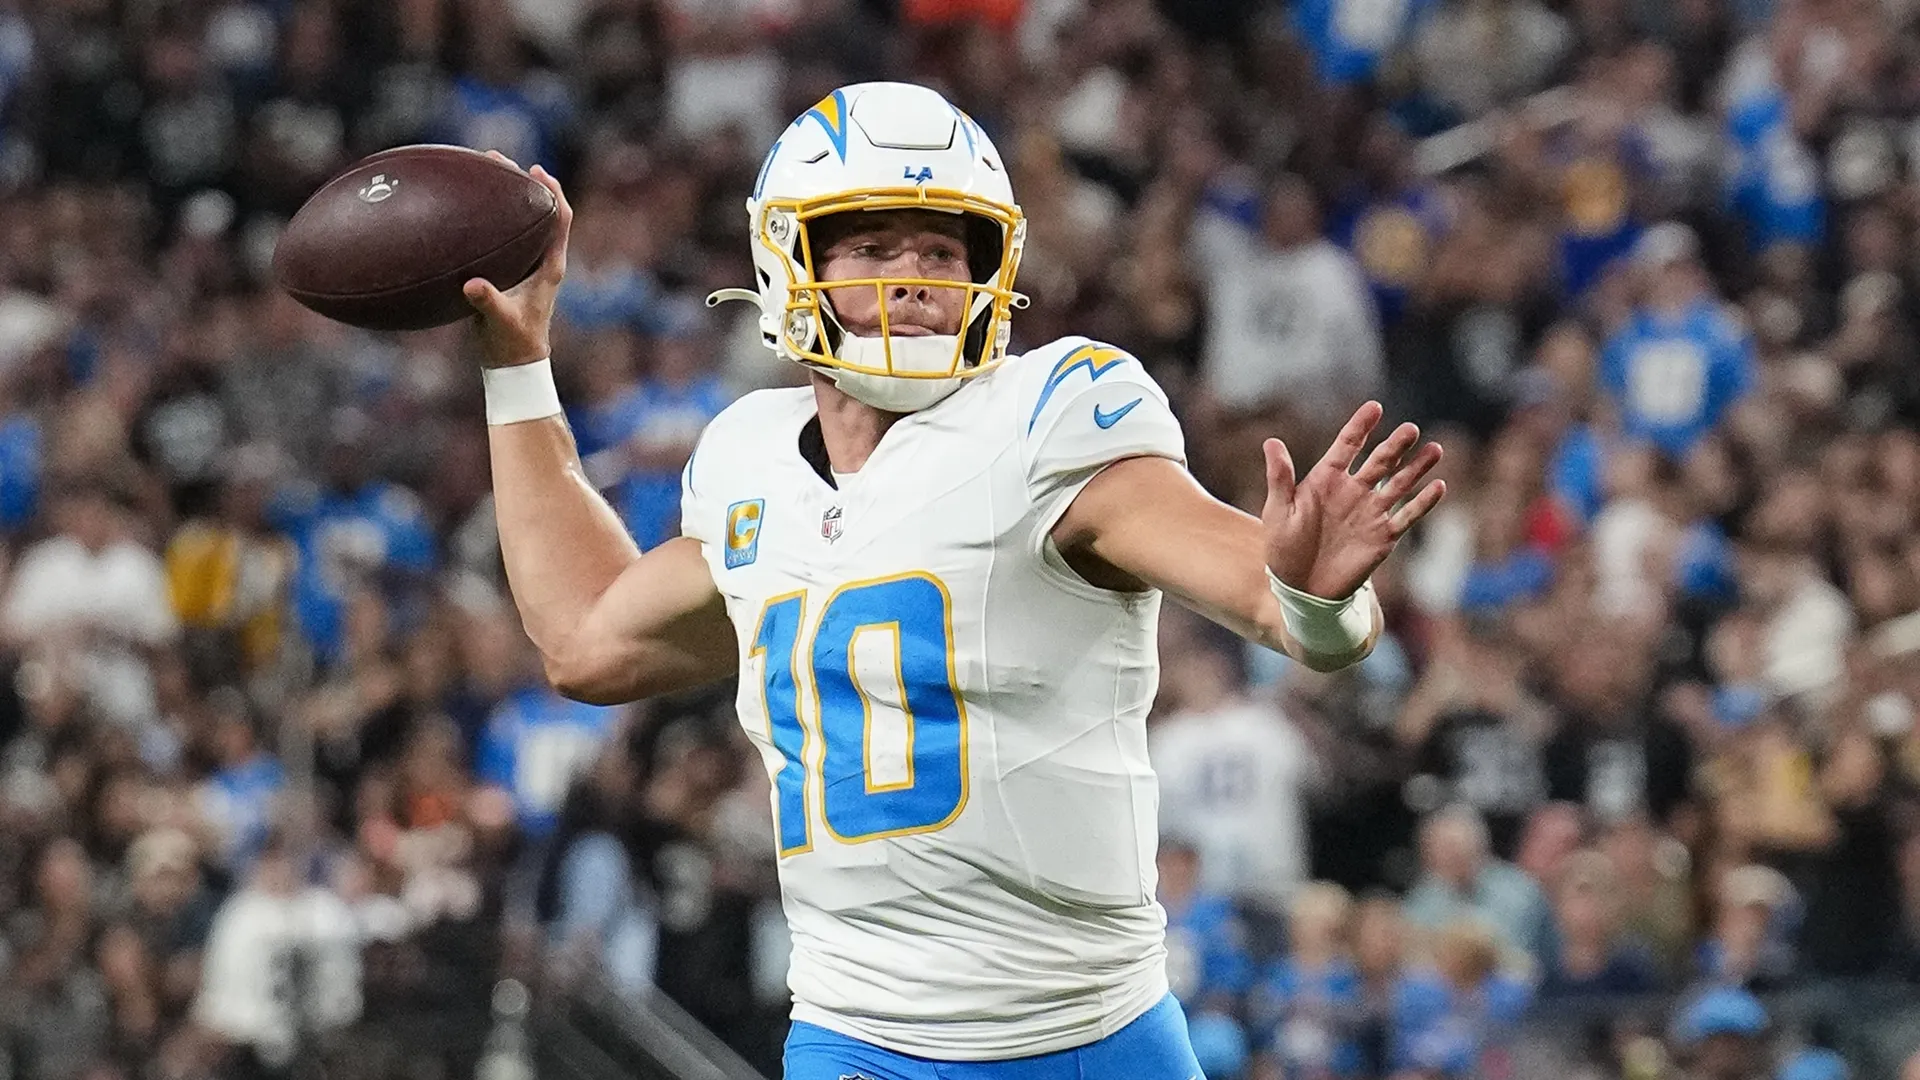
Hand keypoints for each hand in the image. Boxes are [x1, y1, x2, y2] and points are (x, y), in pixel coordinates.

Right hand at [464, 153, 572, 367]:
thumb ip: (489, 303)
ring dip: (505, 197)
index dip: (552, 193)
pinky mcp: (510, 271)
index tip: (536, 171)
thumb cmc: (513, 343)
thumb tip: (473, 286)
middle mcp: (542, 260)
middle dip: (522, 183)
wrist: (514, 362)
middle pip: (539, 211)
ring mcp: (526, 265)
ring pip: (521, 221)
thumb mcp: (501, 321)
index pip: (559, 220)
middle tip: (498, 160)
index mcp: (550, 266)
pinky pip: (503, 236)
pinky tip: (464, 209)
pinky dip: (489, 218)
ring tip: (481, 172)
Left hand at [1262, 401, 1445, 598]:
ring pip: (1399, 484)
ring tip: (1435, 449)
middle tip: (1410, 429)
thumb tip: (1271, 442)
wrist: (1302, 588)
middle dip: (1396, 445)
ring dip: (1417, 468)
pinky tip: (1439, 486)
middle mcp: (1353, 491)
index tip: (1375, 408)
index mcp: (1326, 480)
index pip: (1347, 445)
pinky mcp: (1383, 536)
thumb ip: (1280, 477)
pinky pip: (1407, 516)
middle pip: (1380, 461)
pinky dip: (1423, 502)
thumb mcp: (1278, 511)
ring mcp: (1371, 512)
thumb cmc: (1284, 548)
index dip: (1360, 426)